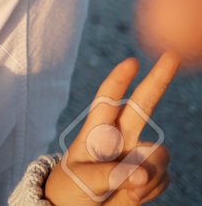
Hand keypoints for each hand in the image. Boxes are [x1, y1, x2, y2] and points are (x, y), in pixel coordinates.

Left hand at [44, 53, 178, 205]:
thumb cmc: (71, 189)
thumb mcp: (83, 180)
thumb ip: (111, 175)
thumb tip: (141, 175)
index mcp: (97, 131)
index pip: (107, 100)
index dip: (119, 81)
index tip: (132, 62)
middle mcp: (120, 138)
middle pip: (142, 104)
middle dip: (158, 79)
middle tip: (174, 55)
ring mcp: (137, 155)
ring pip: (159, 155)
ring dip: (149, 174)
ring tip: (127, 190)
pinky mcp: (150, 176)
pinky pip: (163, 179)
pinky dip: (151, 191)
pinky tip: (133, 196)